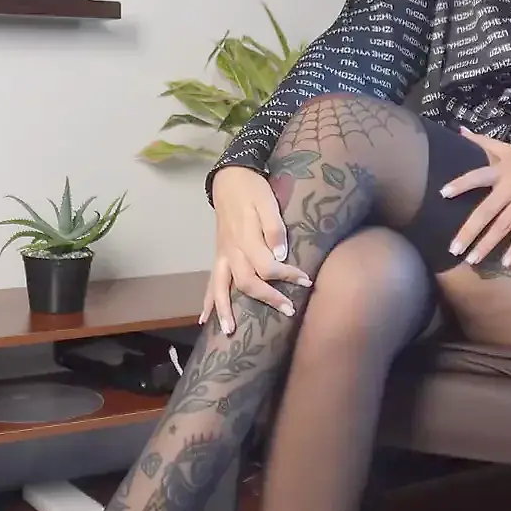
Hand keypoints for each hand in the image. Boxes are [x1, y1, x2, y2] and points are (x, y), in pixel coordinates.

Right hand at [202, 166, 309, 334]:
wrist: (229, 180)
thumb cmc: (253, 190)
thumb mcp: (268, 202)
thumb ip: (274, 228)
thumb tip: (280, 255)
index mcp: (246, 238)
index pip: (268, 266)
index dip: (288, 276)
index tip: (306, 281)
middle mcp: (232, 251)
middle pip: (247, 282)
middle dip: (267, 299)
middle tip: (289, 311)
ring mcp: (222, 255)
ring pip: (221, 287)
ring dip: (224, 310)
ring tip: (229, 331)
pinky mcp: (218, 256)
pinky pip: (210, 282)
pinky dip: (206, 301)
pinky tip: (204, 318)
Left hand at [440, 128, 510, 268]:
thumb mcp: (504, 148)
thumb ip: (481, 142)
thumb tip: (459, 130)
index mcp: (501, 170)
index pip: (478, 176)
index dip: (462, 184)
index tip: (443, 193)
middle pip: (488, 211)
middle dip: (470, 230)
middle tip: (453, 248)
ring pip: (504, 227)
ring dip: (487, 244)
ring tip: (470, 260)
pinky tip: (505, 264)